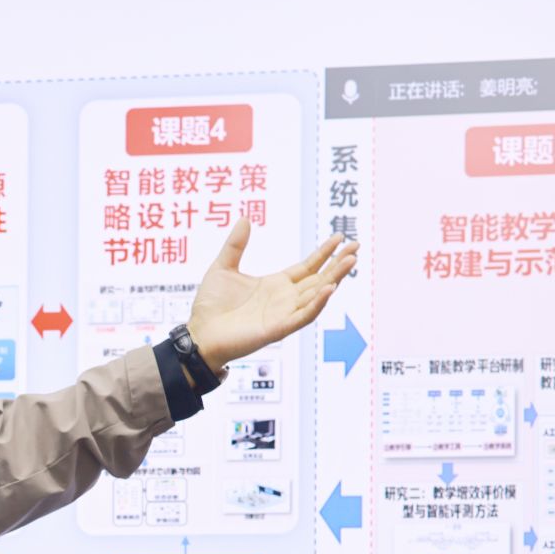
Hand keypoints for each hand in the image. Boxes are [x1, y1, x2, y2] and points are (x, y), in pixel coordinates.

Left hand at [186, 220, 357, 370]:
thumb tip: (245, 218)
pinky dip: (317, 303)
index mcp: (275, 285)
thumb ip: (236, 245)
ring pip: (316, 295)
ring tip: (350, 262)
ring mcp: (283, 314)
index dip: (324, 253)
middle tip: (356, 246)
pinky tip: (329, 288)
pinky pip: (303, 316)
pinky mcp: (277, 329)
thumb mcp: (223, 267)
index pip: (307, 267)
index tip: (340, 237)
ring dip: (334, 279)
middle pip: (318, 279)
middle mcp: (284, 299)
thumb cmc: (210, 306)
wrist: (198, 334)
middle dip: (338, 264)